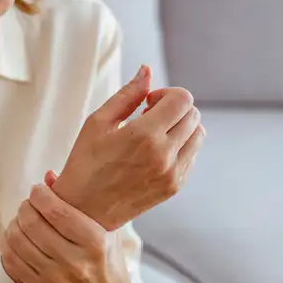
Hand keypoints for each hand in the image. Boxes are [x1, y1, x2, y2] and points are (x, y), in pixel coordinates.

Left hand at [1, 184, 131, 282]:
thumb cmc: (106, 258)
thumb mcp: (105, 228)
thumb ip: (78, 202)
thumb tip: (48, 176)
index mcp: (95, 242)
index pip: (58, 212)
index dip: (40, 195)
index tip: (37, 189)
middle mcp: (75, 261)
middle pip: (33, 225)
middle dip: (25, 207)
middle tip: (28, 203)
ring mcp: (56, 278)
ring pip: (19, 242)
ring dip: (14, 224)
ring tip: (21, 218)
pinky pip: (12, 263)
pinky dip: (8, 244)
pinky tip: (14, 236)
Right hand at [52, 65, 205, 230]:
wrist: (84, 212)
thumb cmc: (85, 163)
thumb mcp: (98, 123)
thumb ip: (127, 94)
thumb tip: (147, 70)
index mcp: (144, 135)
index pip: (182, 99)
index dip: (166, 93)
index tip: (146, 103)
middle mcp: (165, 155)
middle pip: (193, 114)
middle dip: (173, 107)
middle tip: (147, 116)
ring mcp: (173, 174)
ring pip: (198, 134)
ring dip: (181, 125)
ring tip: (154, 133)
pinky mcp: (174, 187)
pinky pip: (192, 155)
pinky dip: (180, 145)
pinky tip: (155, 151)